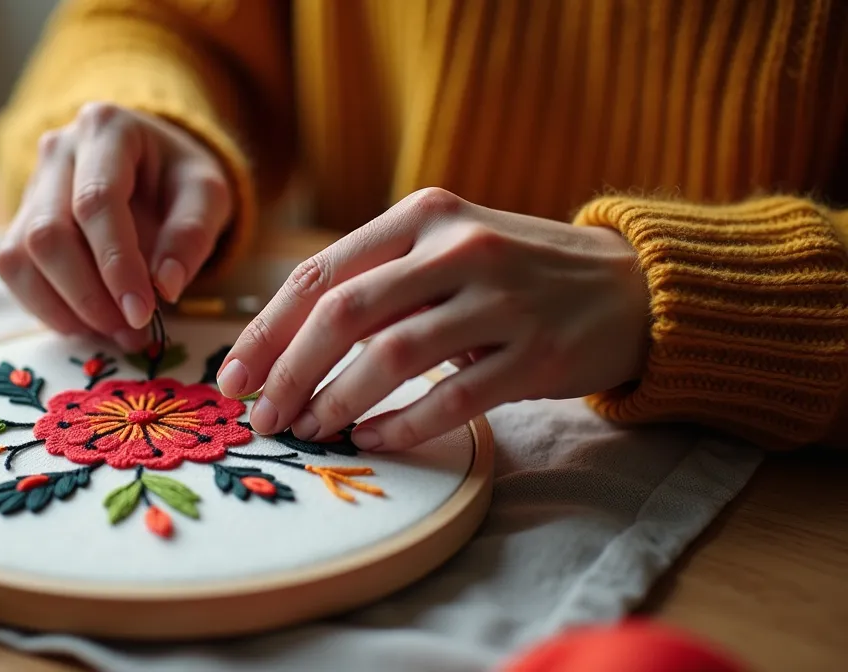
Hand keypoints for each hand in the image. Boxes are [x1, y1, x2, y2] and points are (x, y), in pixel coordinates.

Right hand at [0, 102, 232, 350]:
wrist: (152, 166)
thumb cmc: (178, 179)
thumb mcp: (207, 196)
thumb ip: (191, 235)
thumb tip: (166, 287)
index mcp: (107, 129)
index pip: (96, 202)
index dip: (116, 264)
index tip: (141, 312)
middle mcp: (57, 150)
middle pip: (49, 234)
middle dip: (89, 295)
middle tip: (130, 331)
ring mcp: (31, 185)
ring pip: (20, 256)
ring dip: (65, 308)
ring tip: (112, 330)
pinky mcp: (20, 220)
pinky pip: (14, 271)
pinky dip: (47, 308)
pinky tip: (86, 322)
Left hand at [216, 188, 649, 449]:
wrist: (630, 284)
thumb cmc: (514, 272)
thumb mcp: (445, 248)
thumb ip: (378, 279)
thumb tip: (282, 344)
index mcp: (422, 216)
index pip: (320, 274)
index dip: (267, 331)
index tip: (232, 377)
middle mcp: (457, 248)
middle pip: (344, 315)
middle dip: (289, 373)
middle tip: (263, 417)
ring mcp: (500, 299)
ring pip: (391, 357)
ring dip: (337, 402)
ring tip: (312, 430)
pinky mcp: (537, 353)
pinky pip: (452, 398)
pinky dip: (401, 425)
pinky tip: (373, 439)